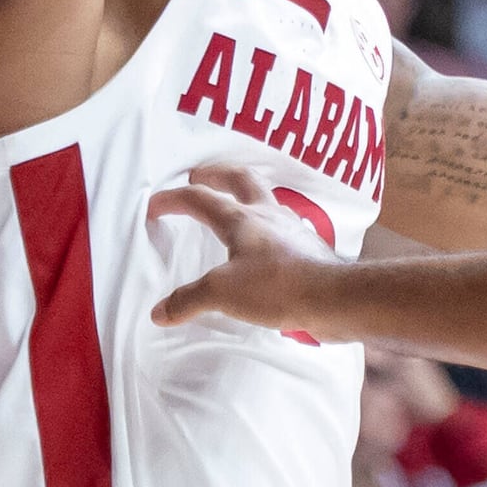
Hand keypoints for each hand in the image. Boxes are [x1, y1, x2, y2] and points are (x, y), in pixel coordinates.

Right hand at [150, 165, 347, 336]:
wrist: (332, 298)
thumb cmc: (277, 286)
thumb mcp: (222, 293)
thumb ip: (189, 299)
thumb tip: (159, 312)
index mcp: (241, 219)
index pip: (199, 199)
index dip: (172, 200)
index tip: (154, 207)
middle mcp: (268, 215)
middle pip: (241, 179)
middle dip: (217, 173)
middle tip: (200, 174)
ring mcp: (292, 230)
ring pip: (267, 200)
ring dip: (247, 196)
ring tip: (236, 205)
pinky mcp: (308, 249)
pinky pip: (283, 228)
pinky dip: (269, 227)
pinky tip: (267, 244)